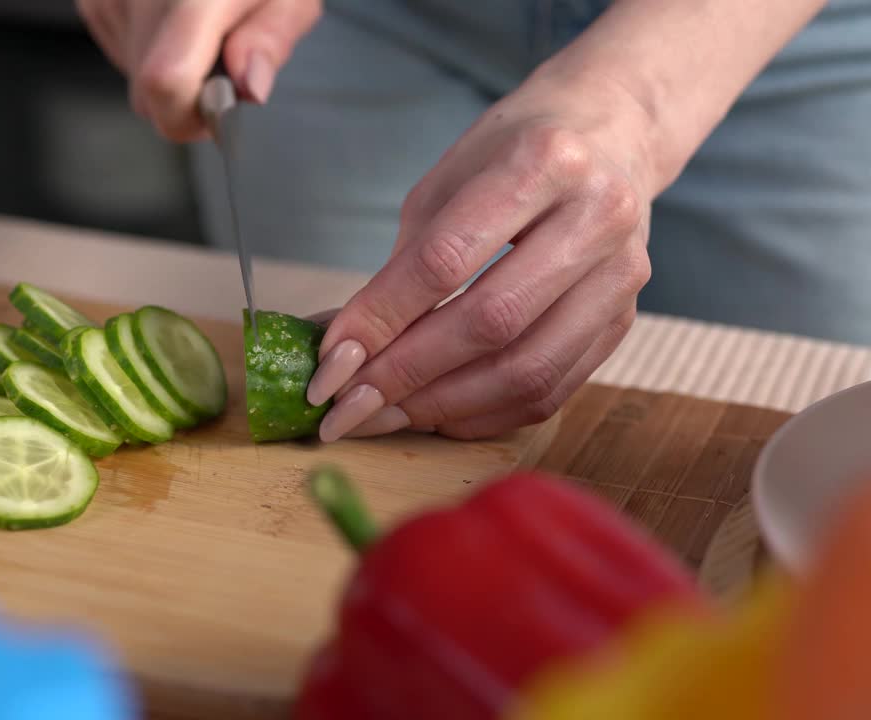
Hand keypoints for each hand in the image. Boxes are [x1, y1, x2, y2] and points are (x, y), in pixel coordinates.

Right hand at [74, 0, 320, 140]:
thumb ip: (270, 41)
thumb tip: (248, 88)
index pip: (166, 83)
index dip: (192, 115)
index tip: (220, 106)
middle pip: (149, 95)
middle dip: (189, 95)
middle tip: (223, 55)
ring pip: (135, 81)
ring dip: (170, 72)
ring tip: (200, 28)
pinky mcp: (94, 2)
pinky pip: (122, 55)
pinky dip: (151, 50)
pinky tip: (173, 19)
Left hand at [306, 70, 658, 440]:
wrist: (612, 133)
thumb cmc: (512, 153)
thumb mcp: (447, 181)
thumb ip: (401, 264)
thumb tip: (340, 347)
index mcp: (542, 162)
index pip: (446, 260)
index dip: (380, 318)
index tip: (330, 361)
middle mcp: (596, 217)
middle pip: (490, 322)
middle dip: (406, 374)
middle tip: (347, 406)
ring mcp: (622, 275)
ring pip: (527, 370)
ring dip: (444, 405)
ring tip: (384, 416)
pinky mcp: (626, 320)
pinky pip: (551, 390)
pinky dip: (486, 413)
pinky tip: (437, 414)